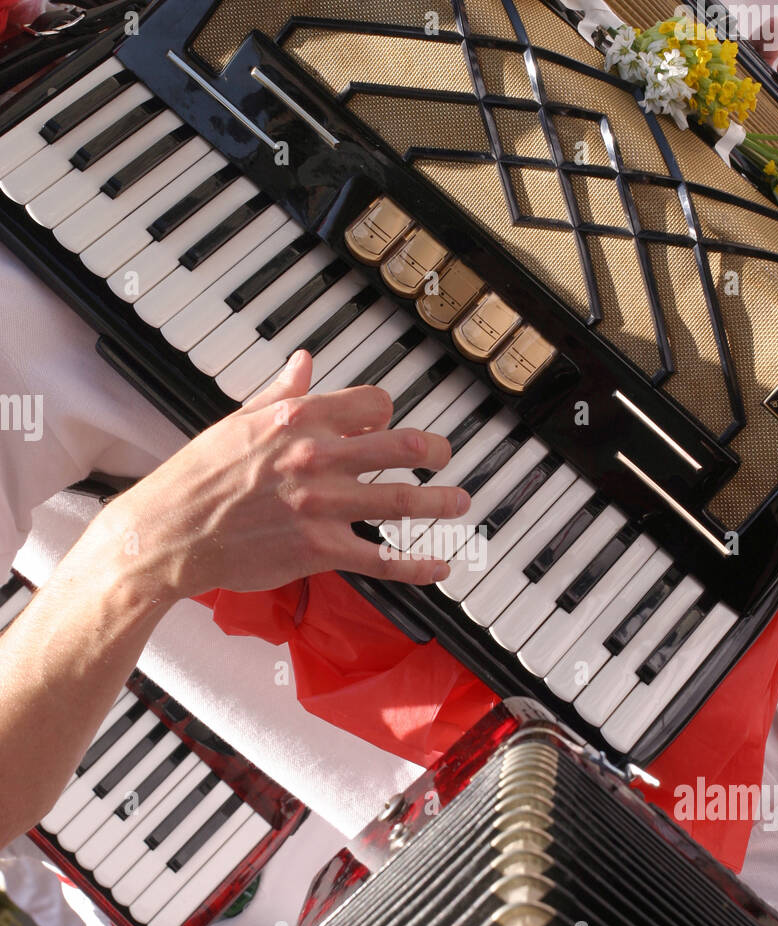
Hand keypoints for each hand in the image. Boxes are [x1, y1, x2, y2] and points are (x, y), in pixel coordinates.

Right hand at [99, 349, 469, 599]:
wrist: (170, 533)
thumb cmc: (198, 478)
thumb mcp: (238, 421)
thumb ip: (281, 394)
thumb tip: (304, 361)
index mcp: (300, 420)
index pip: (373, 405)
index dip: (386, 415)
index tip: (388, 426)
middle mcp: (318, 458)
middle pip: (402, 449)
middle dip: (434, 452)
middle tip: (445, 456)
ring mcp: (322, 506)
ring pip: (402, 502)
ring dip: (441, 503)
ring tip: (459, 503)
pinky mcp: (319, 550)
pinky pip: (382, 559)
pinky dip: (417, 564)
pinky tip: (439, 564)